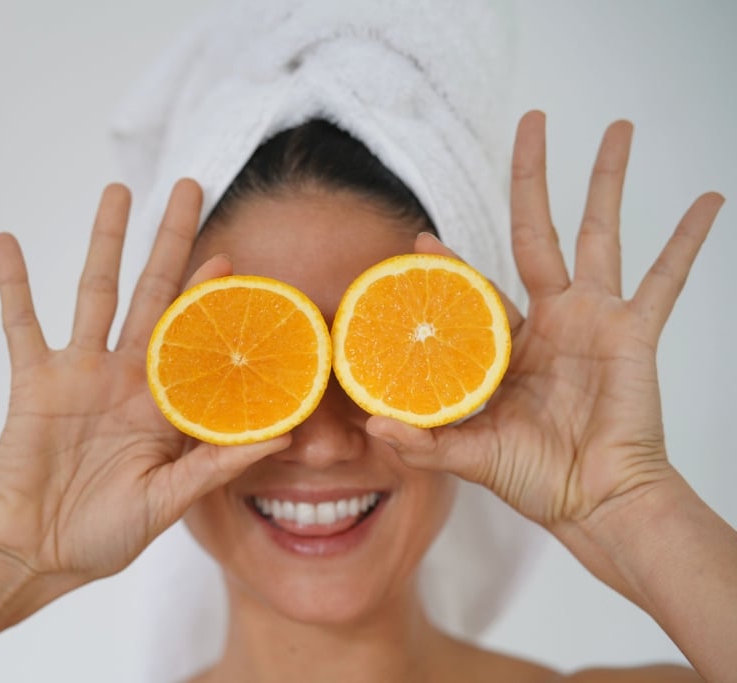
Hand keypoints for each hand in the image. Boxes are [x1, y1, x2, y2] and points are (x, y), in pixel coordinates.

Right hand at [0, 180, 288, 588]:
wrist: (37, 552)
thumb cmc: (104, 533)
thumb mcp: (169, 501)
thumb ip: (218, 465)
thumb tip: (285, 437)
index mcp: (160, 403)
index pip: (192, 335)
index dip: (211, 295)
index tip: (232, 253)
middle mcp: (124, 376)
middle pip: (152, 291)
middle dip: (172, 240)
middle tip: (191, 186)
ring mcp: (77, 373)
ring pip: (94, 291)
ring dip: (106, 240)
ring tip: (119, 190)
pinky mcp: (33, 380)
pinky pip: (20, 322)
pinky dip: (14, 283)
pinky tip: (7, 241)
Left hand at [367, 111, 724, 530]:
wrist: (596, 503)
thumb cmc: (536, 479)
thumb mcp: (470, 456)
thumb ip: (424, 441)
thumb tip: (370, 427)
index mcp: (504, 344)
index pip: (472, 288)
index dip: (447, 264)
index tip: (420, 239)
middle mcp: (549, 319)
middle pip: (535, 229)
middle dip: (530, 177)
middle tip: (530, 122)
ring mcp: (593, 319)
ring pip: (599, 233)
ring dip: (607, 180)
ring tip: (618, 128)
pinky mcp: (634, 333)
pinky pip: (666, 278)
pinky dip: (688, 240)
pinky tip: (708, 199)